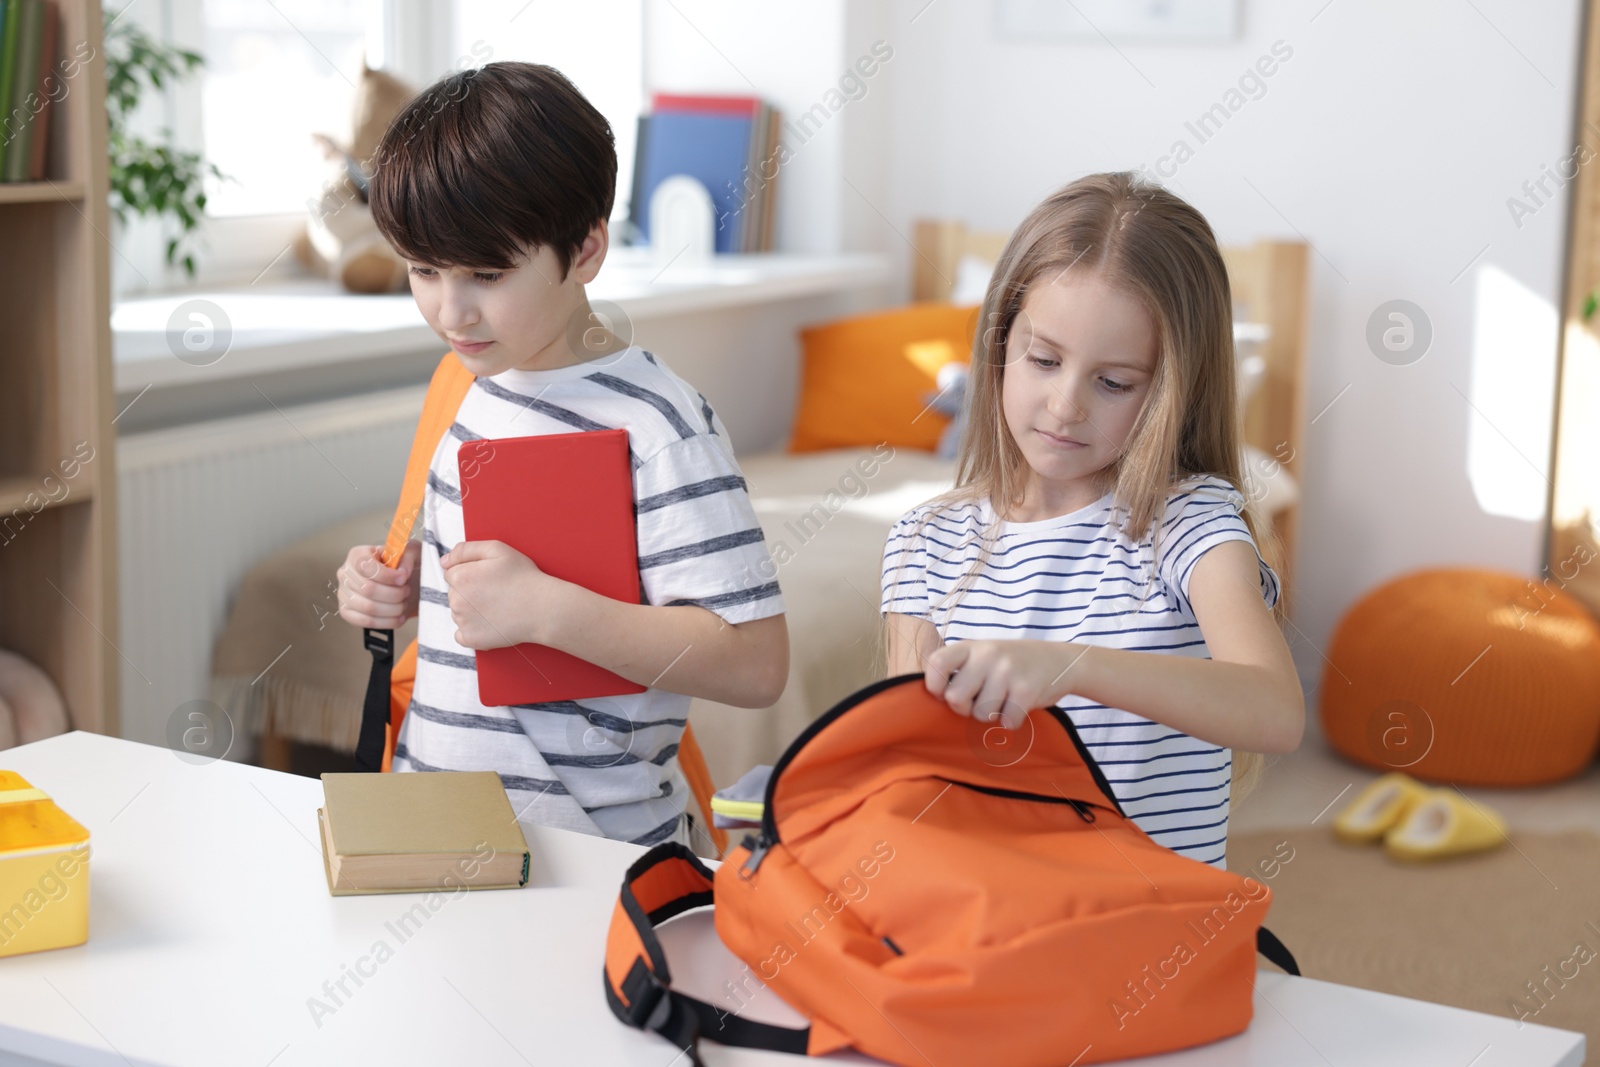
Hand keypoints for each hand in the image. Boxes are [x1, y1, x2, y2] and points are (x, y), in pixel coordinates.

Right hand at [336, 540, 419, 629]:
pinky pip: (366, 622)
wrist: (398, 580)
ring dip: (393, 608)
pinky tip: (400, 617)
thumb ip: (406, 558)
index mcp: (357, 555)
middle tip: (407, 592)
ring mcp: (343, 594)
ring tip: (404, 603)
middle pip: (368, 589)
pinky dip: (387, 622)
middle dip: (394, 594)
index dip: (388, 576)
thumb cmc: (401, 564)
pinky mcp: (346, 612)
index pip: (367, 567)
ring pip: (368, 608)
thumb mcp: (408, 553)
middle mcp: (345, 574)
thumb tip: (402, 572)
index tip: (404, 579)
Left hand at [440, 539, 554, 650]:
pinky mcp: (470, 639)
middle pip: (454, 593)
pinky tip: (490, 623)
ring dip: (471, 610)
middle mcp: (456, 600)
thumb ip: (466, 549)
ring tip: (497, 607)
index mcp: (460, 577)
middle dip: (469, 591)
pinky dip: (473, 630)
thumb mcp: (497, 550)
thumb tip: (444, 561)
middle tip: (495, 592)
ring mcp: (462, 622)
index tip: (489, 577)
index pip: (452, 573)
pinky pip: (461, 634)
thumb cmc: (523, 577)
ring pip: (458, 613)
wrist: (542, 608)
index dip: (471, 572)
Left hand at [923, 639, 1094, 730]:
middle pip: (955, 697)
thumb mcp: (984, 654)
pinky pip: (1006, 721)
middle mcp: (987, 655)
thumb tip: (931, 698)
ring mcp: (1007, 671)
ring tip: (1003, 700)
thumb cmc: (1012, 664)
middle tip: (979, 701)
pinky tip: (1018, 706)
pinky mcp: (1026, 689)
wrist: (1060, 660)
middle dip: (964, 708)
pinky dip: (1012, 721)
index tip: (944, 693)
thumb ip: (959, 669)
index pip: (936, 663)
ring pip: (981, 714)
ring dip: (991, 715)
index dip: (934, 685)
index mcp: (971, 646)